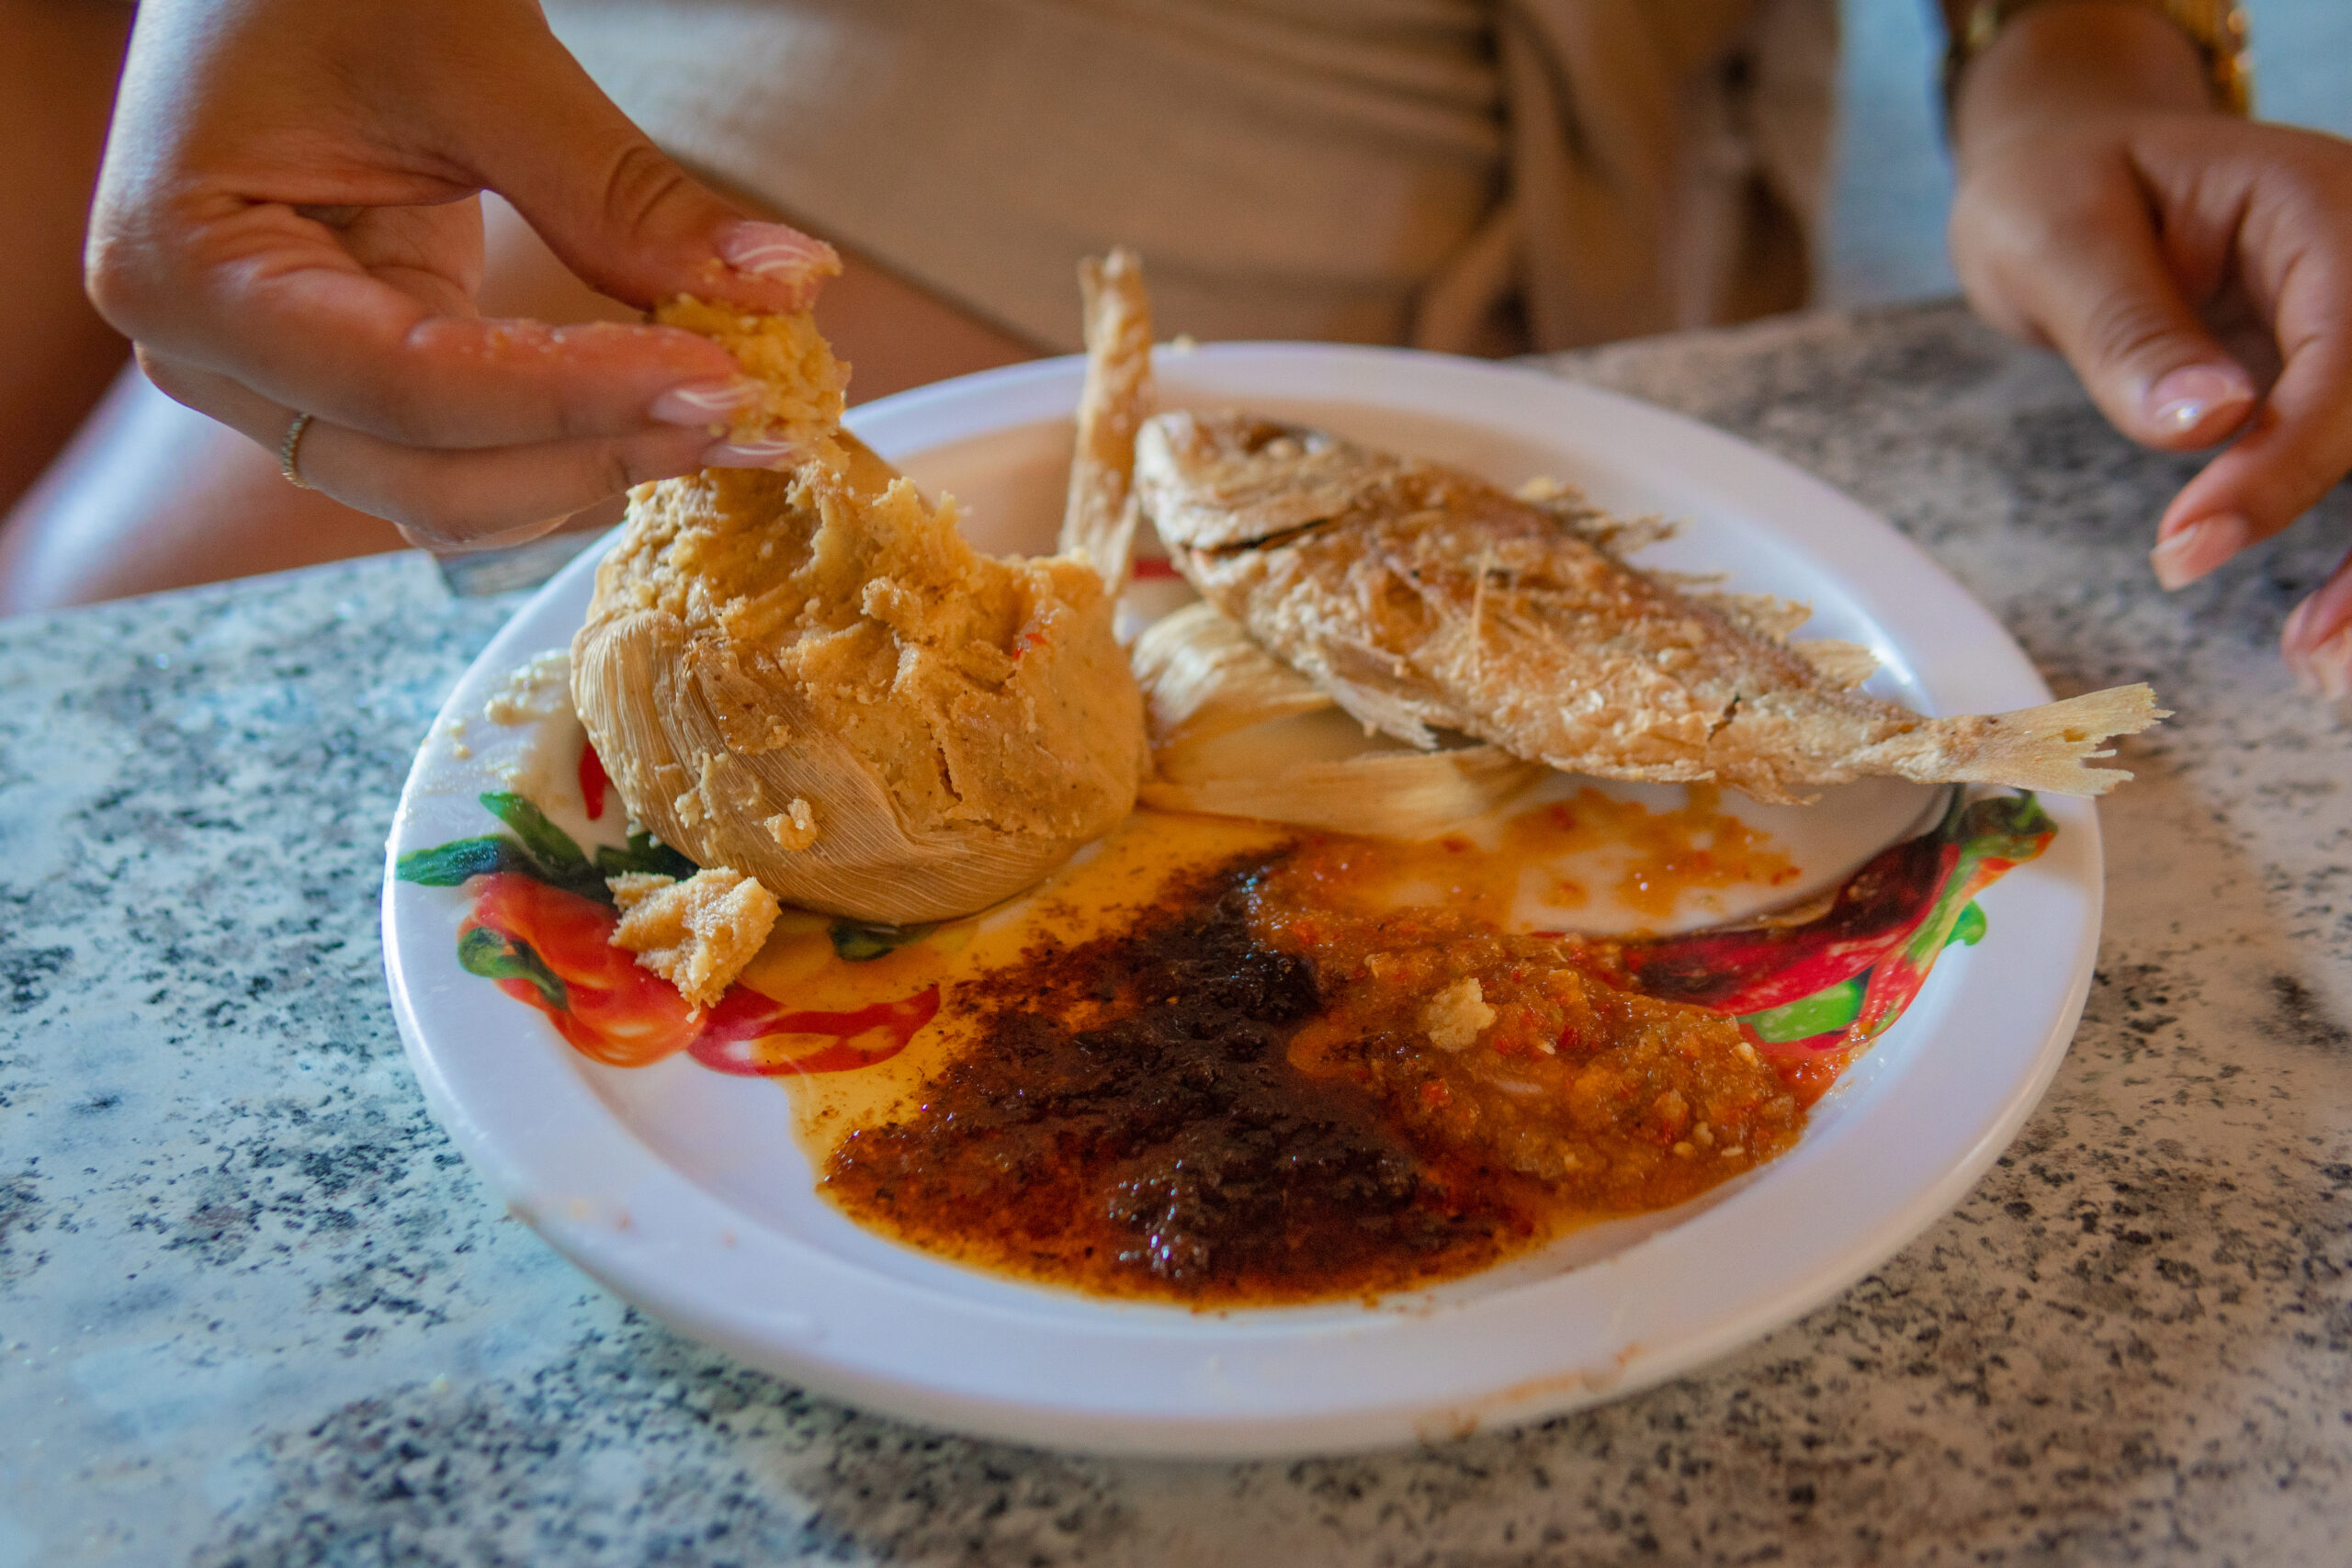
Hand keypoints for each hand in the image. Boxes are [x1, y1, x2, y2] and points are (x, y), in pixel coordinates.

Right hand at [84, 0, 837, 552]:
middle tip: (752, 416)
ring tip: (733, 417)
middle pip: (428, 476)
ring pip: (452, 494)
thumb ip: (615, 188)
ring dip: (596, 469)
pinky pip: (470, 458)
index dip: (578, 399)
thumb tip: (780, 283)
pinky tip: (675, 406)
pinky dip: (573, 445)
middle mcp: (213, 359)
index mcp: (189, 271)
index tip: (720, 380)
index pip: (411, 388)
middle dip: (599, 456)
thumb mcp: (470, 54)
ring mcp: (281, 384)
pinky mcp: (356, 380)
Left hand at [1947, 2, 2351, 694]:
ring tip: (2324, 665)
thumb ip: (2131, 329)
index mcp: (2320, 204)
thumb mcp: (2057, 240)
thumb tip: (2208, 421)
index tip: (2189, 544)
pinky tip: (2321, 633)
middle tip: (2319, 656)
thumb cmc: (2056, 191)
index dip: (2290, 456)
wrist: (2070, 167)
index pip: (2351, 343)